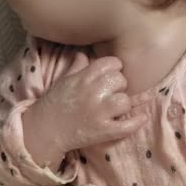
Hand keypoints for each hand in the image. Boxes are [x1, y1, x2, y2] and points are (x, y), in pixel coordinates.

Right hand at [23, 56, 146, 166]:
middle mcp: (93, 93)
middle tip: (111, 94)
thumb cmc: (55, 104)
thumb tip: (84, 54)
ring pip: (125, 101)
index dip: (114, 69)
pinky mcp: (103, 131)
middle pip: (121, 81)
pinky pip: (127, 125)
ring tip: (115, 108)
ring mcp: (99, 113)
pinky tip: (140, 117)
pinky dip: (136, 122)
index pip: (112, 64)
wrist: (45, 130)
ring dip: (122, 104)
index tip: (111, 76)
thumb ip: (77, 66)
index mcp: (84, 78)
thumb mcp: (64, 81)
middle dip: (119, 87)